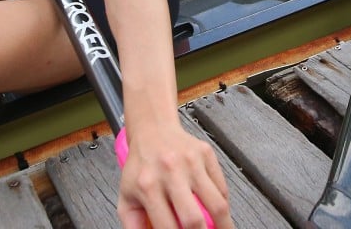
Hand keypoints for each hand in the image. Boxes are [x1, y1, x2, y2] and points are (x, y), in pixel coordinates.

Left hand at [117, 124, 232, 228]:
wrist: (152, 130)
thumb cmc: (141, 167)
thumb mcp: (127, 197)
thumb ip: (134, 226)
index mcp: (147, 186)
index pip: (167, 227)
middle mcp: (170, 172)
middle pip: (195, 220)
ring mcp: (191, 161)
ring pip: (218, 204)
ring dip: (224, 225)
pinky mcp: (206, 154)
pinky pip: (222, 188)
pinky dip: (223, 205)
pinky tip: (217, 211)